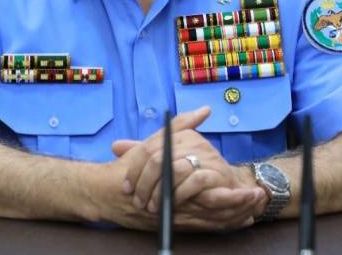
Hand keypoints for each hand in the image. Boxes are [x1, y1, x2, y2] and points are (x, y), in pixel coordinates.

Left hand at [110, 107, 264, 230]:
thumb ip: (143, 153)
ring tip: (154, 206)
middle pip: (157, 157)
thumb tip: (115, 146)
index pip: (148, 147)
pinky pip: (193, 181)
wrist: (226, 184)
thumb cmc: (192, 173)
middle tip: (138, 201)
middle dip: (144, 183)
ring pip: (172, 169)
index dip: (134, 169)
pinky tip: (172, 204)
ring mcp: (204, 154)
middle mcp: (191, 140)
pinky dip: (179, 194)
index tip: (127, 187)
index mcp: (178, 134)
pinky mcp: (215, 171)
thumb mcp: (167, 160)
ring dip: (159, 192)